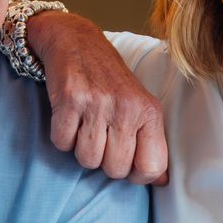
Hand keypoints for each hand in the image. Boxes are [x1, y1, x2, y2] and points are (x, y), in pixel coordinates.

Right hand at [28, 11, 168, 184]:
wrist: (76, 42)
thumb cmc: (110, 81)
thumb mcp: (140, 105)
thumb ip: (151, 142)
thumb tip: (161, 181)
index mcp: (149, 111)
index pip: (151, 167)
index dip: (136, 175)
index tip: (127, 164)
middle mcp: (127, 107)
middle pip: (115, 169)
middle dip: (104, 161)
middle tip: (101, 138)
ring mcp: (98, 104)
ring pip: (87, 160)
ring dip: (81, 149)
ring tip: (85, 126)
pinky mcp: (70, 100)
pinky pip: (63, 143)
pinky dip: (62, 137)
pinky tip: (69, 118)